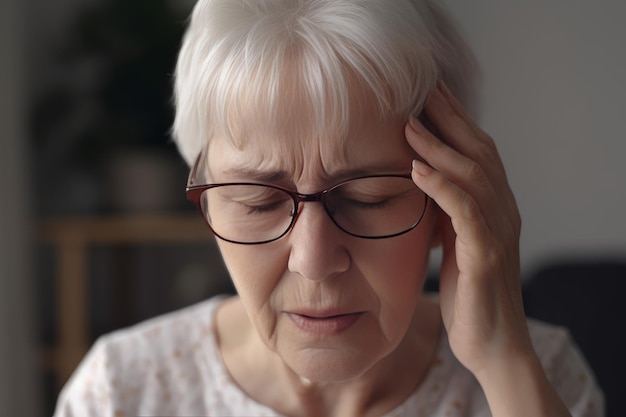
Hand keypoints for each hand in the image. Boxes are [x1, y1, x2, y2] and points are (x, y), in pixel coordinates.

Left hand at [405, 83, 531, 374]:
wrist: (491, 345)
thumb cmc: (469, 294)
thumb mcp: (454, 243)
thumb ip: (445, 211)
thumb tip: (419, 181)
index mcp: (494, 206)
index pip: (477, 150)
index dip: (454, 119)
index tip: (426, 93)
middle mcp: (503, 211)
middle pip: (479, 151)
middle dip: (449, 118)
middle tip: (419, 90)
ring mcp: (497, 232)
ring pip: (473, 175)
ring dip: (439, 147)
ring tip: (408, 124)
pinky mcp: (486, 256)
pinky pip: (465, 212)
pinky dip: (442, 187)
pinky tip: (417, 170)